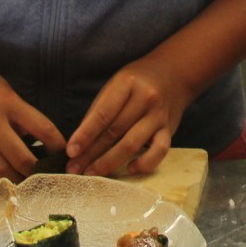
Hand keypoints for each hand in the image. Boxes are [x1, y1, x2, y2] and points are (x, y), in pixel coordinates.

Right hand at [0, 51, 66, 185]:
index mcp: (7, 102)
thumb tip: (33, 142)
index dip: (58, 147)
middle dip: (35, 173)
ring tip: (21, 185)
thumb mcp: (2, 90)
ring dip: (13, 182)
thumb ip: (17, 116)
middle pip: (21, 158)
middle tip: (42, 179)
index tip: (64, 156)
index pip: (43, 128)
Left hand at [64, 59, 191, 176]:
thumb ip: (100, 110)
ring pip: (132, 144)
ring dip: (109, 162)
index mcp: (127, 83)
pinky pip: (159, 151)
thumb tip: (80, 142)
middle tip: (74, 169)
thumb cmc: (138, 81)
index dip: (85, 134)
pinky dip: (144, 163)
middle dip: (91, 153)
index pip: (102, 114)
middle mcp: (145, 98)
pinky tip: (130, 169)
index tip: (71, 151)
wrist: (174, 73)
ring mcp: (159, 115)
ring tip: (91, 173)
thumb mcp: (116, 85)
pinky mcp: (169, 129)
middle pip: (114, 131)